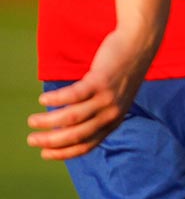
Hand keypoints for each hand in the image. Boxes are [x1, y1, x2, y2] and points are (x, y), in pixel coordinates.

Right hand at [27, 27, 159, 159]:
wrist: (139, 44)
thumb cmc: (121, 73)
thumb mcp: (114, 99)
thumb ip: (97, 114)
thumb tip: (66, 127)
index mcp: (114, 122)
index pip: (87, 145)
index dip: (63, 152)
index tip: (44, 154)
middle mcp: (111, 113)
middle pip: (76, 135)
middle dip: (51, 141)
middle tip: (31, 140)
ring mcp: (106, 98)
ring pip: (71, 117)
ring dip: (47, 121)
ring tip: (32, 121)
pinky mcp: (100, 81)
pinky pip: (72, 95)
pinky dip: (55, 99)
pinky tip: (42, 99)